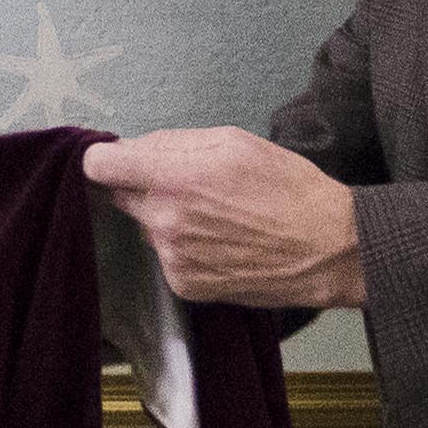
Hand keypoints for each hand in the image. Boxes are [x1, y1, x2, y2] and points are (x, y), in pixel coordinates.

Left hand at [79, 126, 363, 311]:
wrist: (329, 249)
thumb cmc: (289, 189)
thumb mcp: (235, 142)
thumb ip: (175, 142)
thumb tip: (135, 147)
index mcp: (174, 179)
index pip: (98, 166)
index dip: (107, 158)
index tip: (121, 160)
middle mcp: (164, 222)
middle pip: (122, 195)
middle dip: (146, 185)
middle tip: (191, 184)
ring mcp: (172, 258)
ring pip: (147, 227)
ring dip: (167, 218)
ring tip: (217, 216)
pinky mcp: (184, 285)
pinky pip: (167, 256)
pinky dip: (185, 248)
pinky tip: (222, 242)